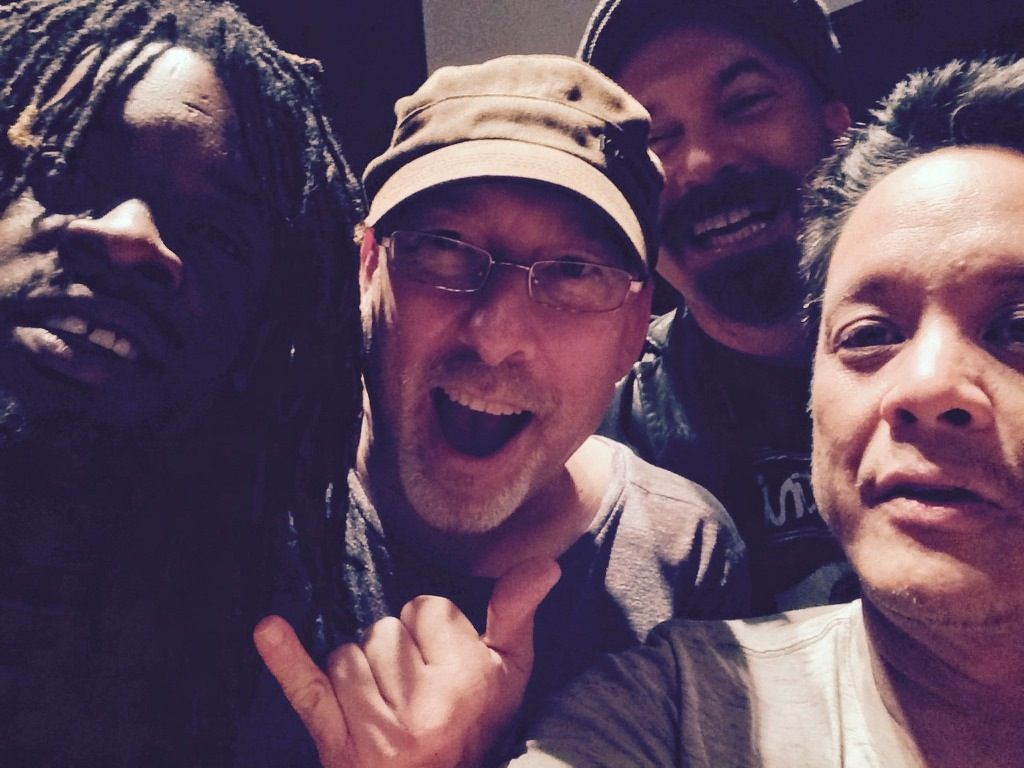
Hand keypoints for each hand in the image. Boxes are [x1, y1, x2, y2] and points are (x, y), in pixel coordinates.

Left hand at [254, 557, 560, 767]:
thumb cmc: (477, 724)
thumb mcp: (511, 673)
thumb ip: (517, 613)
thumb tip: (544, 561)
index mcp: (468, 684)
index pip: (427, 609)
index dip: (433, 630)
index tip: (445, 665)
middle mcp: (423, 709)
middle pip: (384, 631)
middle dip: (397, 652)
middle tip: (418, 693)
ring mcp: (376, 731)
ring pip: (347, 655)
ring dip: (359, 673)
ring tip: (387, 707)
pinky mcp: (337, 746)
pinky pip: (308, 691)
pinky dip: (285, 659)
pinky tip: (268, 627)